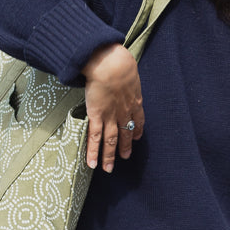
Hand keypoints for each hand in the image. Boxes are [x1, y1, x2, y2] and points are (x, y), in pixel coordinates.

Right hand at [81, 43, 143, 172]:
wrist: (110, 65)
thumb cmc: (118, 61)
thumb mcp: (128, 68)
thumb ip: (126, 73)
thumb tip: (123, 68)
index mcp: (134, 99)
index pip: (138, 119)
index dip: (137, 129)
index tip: (137, 136)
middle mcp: (124, 112)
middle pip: (126, 133)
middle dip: (125, 146)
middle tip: (125, 156)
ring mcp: (110, 116)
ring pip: (111, 140)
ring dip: (109, 155)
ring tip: (108, 168)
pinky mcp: (96, 116)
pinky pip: (95, 137)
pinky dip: (93, 152)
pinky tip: (92, 163)